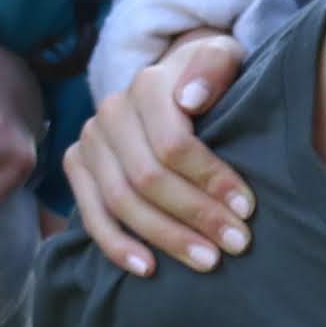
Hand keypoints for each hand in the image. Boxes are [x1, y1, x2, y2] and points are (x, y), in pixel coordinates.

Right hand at [61, 34, 251, 275]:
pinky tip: (148, 268)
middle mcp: (111, 112)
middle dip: (195, 216)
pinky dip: (117, 245)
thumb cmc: (210, 78)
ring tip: (207, 262)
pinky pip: (91, 214)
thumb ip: (214, 67)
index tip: (247, 209)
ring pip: (121, 202)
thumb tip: (191, 99)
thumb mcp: (224, 58)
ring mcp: (90, 140)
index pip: (174, 144)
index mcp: (147, 85)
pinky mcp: (77, 165)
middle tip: (236, 244)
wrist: (175, 79)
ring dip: (165, 237)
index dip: (211, 180)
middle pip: (148, 178)